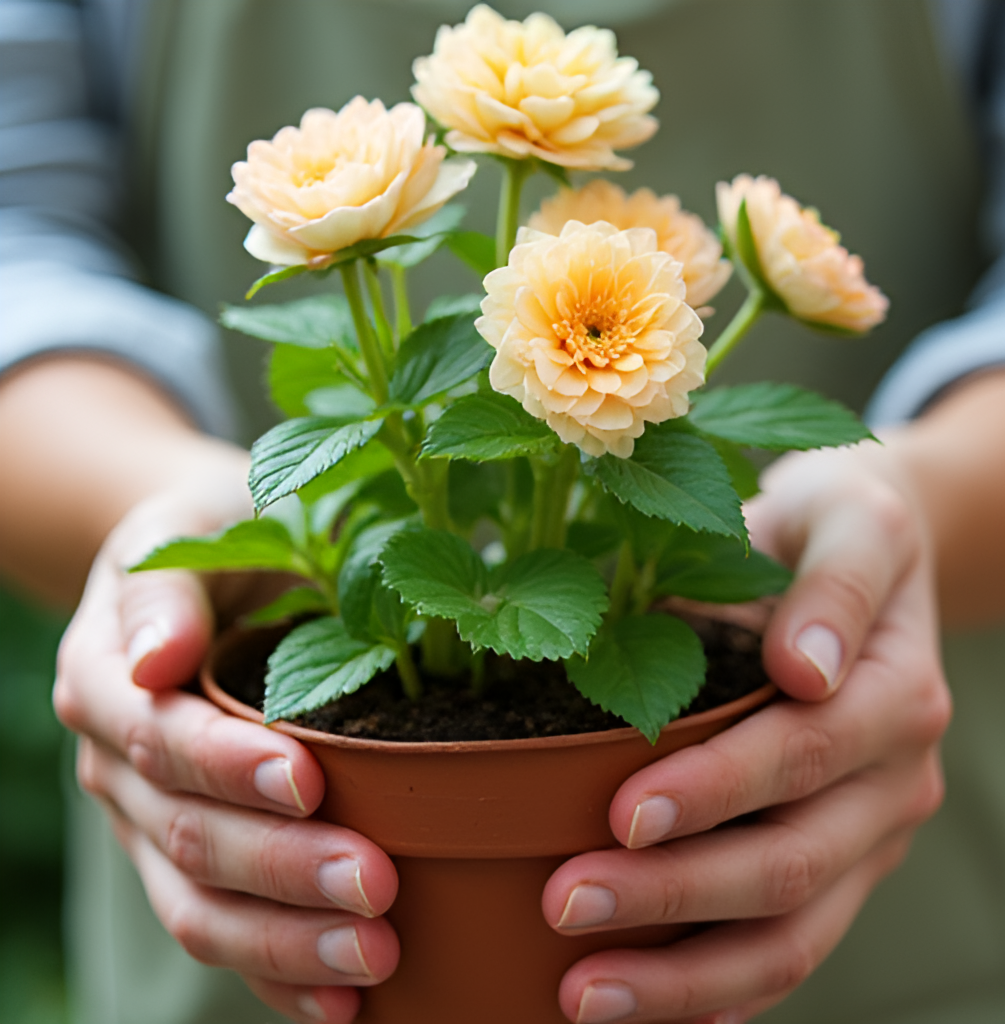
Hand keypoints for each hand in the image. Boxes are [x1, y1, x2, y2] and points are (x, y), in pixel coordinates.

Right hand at [53, 470, 399, 1023]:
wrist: (205, 569)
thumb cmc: (211, 534)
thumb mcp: (186, 530)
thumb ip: (164, 590)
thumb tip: (153, 662)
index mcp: (109, 682)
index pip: (160, 737)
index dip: (227, 765)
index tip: (309, 781)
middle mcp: (119, 767)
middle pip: (188, 837)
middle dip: (280, 868)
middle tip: (376, 887)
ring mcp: (152, 822)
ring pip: (201, 905)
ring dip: (285, 940)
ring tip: (374, 958)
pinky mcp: (192, 859)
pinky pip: (224, 928)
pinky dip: (278, 973)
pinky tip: (344, 1004)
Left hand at [542, 441, 951, 1022]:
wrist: (867, 556)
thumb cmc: (836, 529)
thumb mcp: (846, 521)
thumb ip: (832, 587)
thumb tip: (807, 669)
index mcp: (893, 696)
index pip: (802, 756)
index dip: (715, 791)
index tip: (621, 813)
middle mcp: (893, 781)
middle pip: (791, 865)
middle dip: (675, 895)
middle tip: (565, 905)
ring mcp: (869, 833)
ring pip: (792, 934)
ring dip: (689, 975)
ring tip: (585, 994)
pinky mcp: (840, 862)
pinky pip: (793, 944)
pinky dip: (725, 991)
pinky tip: (654, 1008)